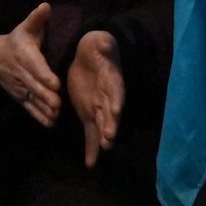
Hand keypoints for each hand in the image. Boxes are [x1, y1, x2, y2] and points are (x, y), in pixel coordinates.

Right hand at [0, 3, 61, 127]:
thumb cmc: (18, 41)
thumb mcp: (26, 27)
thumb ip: (36, 19)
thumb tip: (46, 5)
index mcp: (24, 55)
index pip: (35, 66)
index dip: (44, 75)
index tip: (55, 83)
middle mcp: (21, 73)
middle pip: (34, 86)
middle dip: (45, 96)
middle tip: (58, 104)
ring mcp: (20, 87)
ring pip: (32, 99)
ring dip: (43, 109)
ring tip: (56, 116)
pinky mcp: (20, 97)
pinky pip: (29, 108)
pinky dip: (39, 117)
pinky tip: (50, 124)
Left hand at [67, 30, 124, 167]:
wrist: (89, 56)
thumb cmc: (98, 47)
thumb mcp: (100, 42)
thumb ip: (104, 45)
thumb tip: (105, 45)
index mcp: (112, 78)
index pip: (115, 90)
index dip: (116, 99)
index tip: (116, 110)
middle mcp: (109, 96)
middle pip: (111, 112)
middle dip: (111, 124)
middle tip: (109, 137)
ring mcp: (99, 106)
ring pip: (102, 124)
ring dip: (103, 137)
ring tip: (104, 149)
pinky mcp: (89, 113)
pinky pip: (91, 133)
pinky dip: (91, 148)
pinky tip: (91, 163)